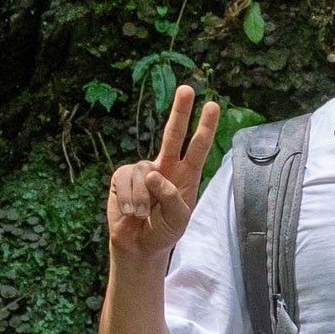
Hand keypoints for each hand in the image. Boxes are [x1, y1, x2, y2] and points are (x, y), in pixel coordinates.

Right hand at [107, 83, 219, 262]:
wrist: (139, 245)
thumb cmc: (165, 230)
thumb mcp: (179, 219)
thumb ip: (172, 196)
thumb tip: (152, 173)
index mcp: (186, 175)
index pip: (198, 147)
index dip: (205, 127)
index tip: (213, 105)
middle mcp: (166, 167)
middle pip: (173, 134)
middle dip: (180, 111)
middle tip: (188, 88)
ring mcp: (143, 170)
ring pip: (143, 171)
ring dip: (143, 198)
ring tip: (143, 215)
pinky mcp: (122, 177)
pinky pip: (126, 180)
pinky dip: (128, 199)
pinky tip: (129, 211)